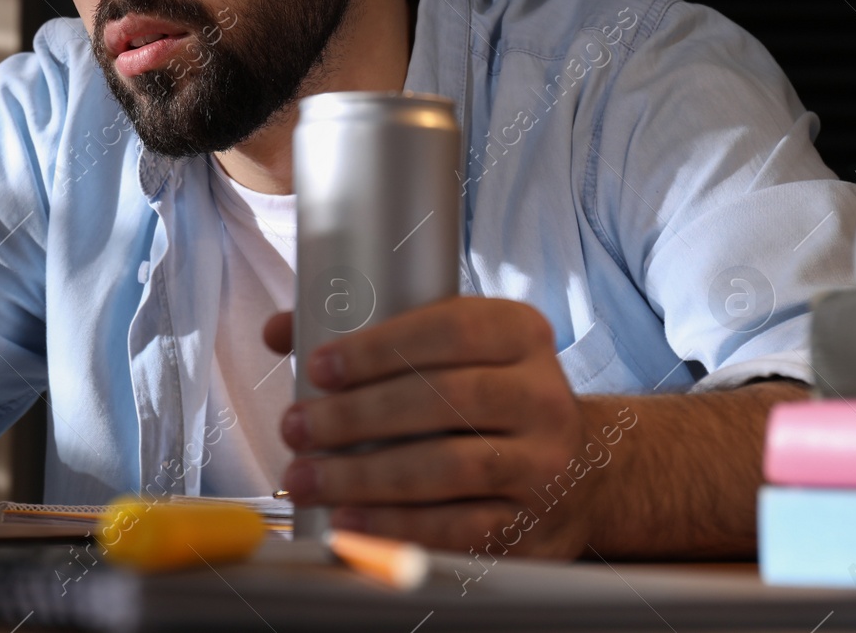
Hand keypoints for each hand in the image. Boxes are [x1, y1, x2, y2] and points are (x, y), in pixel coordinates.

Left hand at [263, 298, 598, 556]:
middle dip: (356, 415)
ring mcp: (543, 463)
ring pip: (449, 466)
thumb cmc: (485, 399)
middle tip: (297, 425)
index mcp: (520, 333)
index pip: (451, 329)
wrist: (575, 470)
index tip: (320, 366)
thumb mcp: (448, 350)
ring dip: (364, 475)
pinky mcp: (532, 524)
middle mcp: (541, 395)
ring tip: (307, 476)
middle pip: (443, 399)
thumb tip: (281, 329)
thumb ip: (370, 336)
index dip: (380, 348)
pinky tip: (350, 517)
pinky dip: (397, 525)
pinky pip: (460, 527)